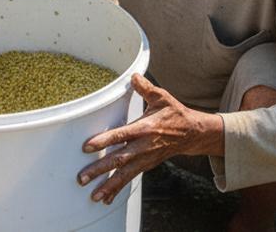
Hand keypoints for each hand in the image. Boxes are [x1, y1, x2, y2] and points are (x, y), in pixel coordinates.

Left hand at [77, 73, 223, 204]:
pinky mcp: (146, 165)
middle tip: (82, 177)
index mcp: (146, 128)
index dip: (105, 140)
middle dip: (100, 169)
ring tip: (92, 195)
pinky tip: (105, 198)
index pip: (122, 135)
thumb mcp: (162, 97)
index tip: (87, 146)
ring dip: (108, 185)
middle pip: (119, 160)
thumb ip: (146, 89)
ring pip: (124, 174)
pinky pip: (130, 179)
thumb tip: (134, 77)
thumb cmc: (174, 113)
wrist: (193, 134)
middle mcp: (144, 147)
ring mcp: (146, 158)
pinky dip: (118, 189)